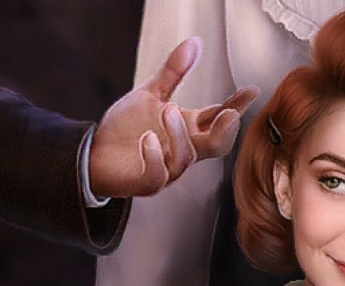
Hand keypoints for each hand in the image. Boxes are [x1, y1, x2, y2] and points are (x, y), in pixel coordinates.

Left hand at [89, 37, 258, 197]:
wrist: (94, 153)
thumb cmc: (125, 128)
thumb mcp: (150, 95)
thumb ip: (173, 73)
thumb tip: (194, 42)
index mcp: (189, 129)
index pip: (219, 118)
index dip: (237, 106)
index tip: (250, 90)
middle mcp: (183, 150)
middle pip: (217, 146)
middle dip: (226, 131)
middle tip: (229, 113)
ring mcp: (168, 170)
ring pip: (186, 157)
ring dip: (179, 133)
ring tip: (168, 109)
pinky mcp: (147, 183)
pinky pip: (158, 175)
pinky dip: (155, 156)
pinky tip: (148, 139)